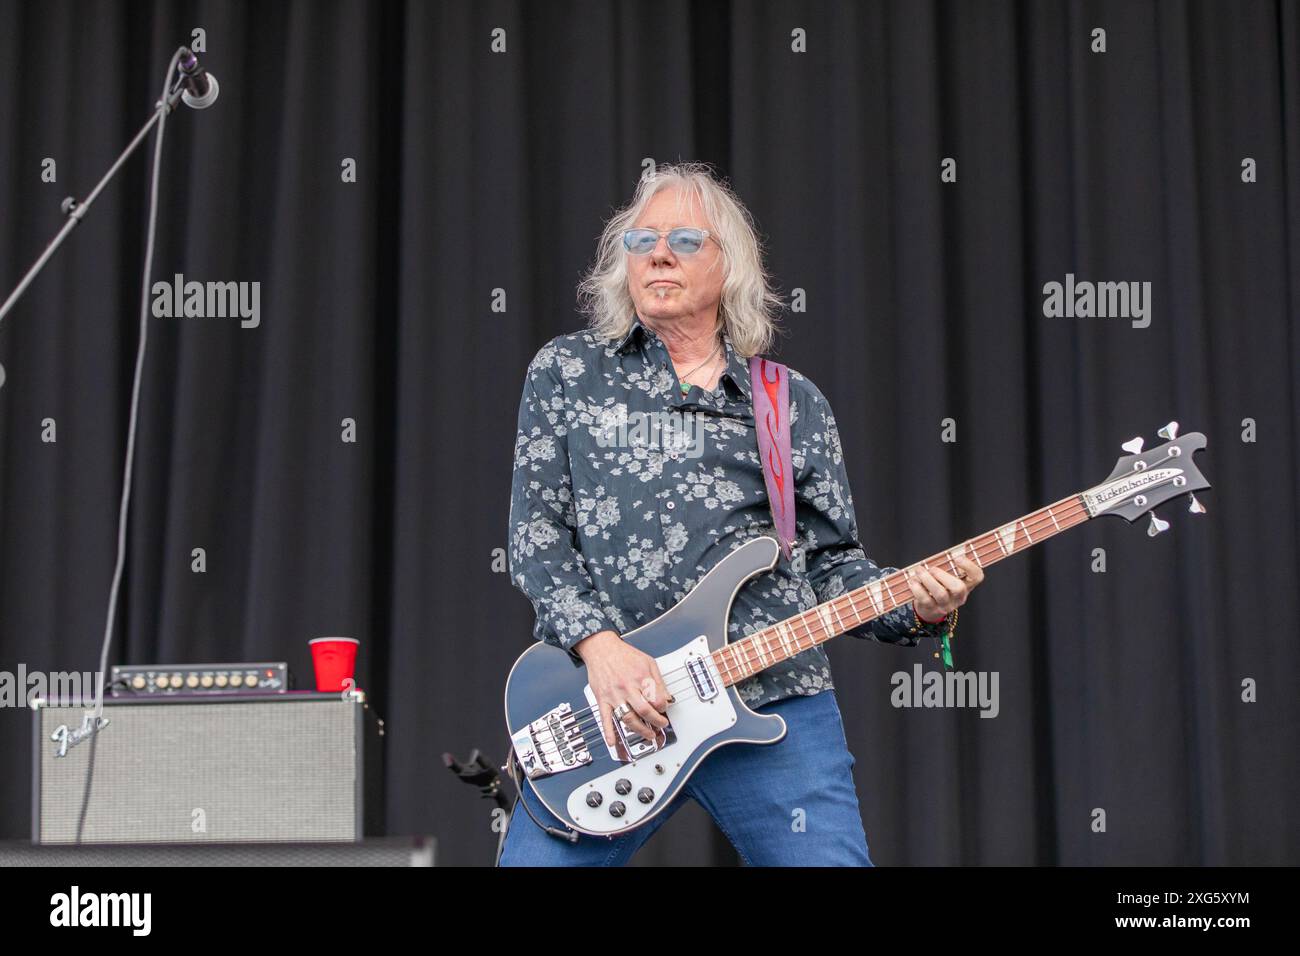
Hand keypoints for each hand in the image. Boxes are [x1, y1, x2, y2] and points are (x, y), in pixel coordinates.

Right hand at [573, 630, 672, 755]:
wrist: (601, 648)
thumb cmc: (624, 655)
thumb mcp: (648, 662)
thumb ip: (658, 681)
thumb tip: (667, 697)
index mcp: (640, 677)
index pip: (656, 699)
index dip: (664, 707)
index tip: (665, 709)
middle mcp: (627, 687)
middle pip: (644, 710)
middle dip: (656, 722)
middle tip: (661, 725)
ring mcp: (614, 695)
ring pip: (628, 718)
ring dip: (640, 730)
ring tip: (648, 735)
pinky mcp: (602, 699)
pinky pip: (605, 718)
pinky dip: (608, 731)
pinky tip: (612, 742)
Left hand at [907, 556, 983, 621]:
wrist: (929, 610)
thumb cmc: (939, 585)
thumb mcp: (947, 577)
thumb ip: (949, 565)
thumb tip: (950, 551)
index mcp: (967, 585)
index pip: (977, 577)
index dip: (969, 567)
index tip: (957, 558)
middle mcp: (959, 597)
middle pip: (958, 588)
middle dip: (943, 575)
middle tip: (932, 569)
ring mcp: (946, 605)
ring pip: (941, 594)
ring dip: (927, 579)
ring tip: (919, 571)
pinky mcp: (932, 609)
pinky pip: (926, 599)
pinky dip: (917, 588)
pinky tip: (912, 581)